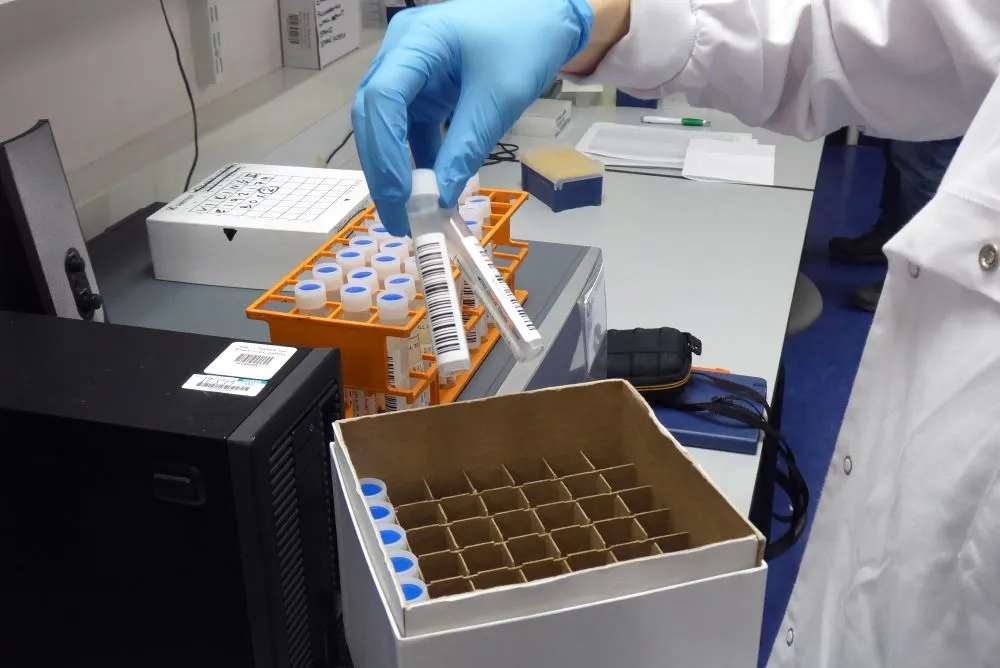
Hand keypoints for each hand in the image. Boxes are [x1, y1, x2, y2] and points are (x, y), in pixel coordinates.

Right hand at [352, 0, 593, 235]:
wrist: (548, 16)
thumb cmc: (527, 40)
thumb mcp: (498, 98)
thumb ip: (465, 148)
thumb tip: (438, 198)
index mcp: (416, 41)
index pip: (382, 99)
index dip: (385, 152)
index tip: (401, 196)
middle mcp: (401, 53)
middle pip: (375, 116)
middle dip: (384, 171)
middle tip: (397, 219)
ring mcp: (410, 69)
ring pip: (387, 126)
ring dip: (396, 170)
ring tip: (410, 213)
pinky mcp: (424, 87)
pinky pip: (410, 127)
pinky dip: (418, 158)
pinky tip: (429, 189)